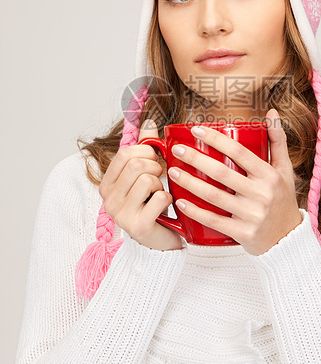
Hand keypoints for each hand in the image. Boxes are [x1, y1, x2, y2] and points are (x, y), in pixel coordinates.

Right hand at [99, 120, 183, 250]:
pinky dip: (169, 199)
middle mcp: (108, 199)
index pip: (124, 153)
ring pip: (147, 180)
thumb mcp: (147, 174)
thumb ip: (146, 149)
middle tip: (160, 179)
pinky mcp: (138, 226)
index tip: (154, 160)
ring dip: (162, 185)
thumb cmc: (153, 204)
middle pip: (136, 165)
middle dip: (156, 168)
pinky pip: (160, 198)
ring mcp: (121, 214)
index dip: (145, 152)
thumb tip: (149, 122)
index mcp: (107, 184)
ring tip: (160, 194)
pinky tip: (166, 207)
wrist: (161, 241)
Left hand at [167, 109, 301, 254]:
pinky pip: (215, 221)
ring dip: (190, 183)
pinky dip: (196, 211)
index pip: (240, 152)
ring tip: (174, 172)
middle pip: (222, 173)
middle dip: (196, 159)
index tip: (196, 130)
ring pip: (214, 196)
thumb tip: (271, 112)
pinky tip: (180, 202)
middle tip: (176, 150)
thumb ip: (277, 141)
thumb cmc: (283, 200)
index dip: (216, 139)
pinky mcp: (243, 234)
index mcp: (270, 176)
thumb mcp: (285, 170)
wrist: (289, 240)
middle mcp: (262, 194)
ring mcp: (252, 215)